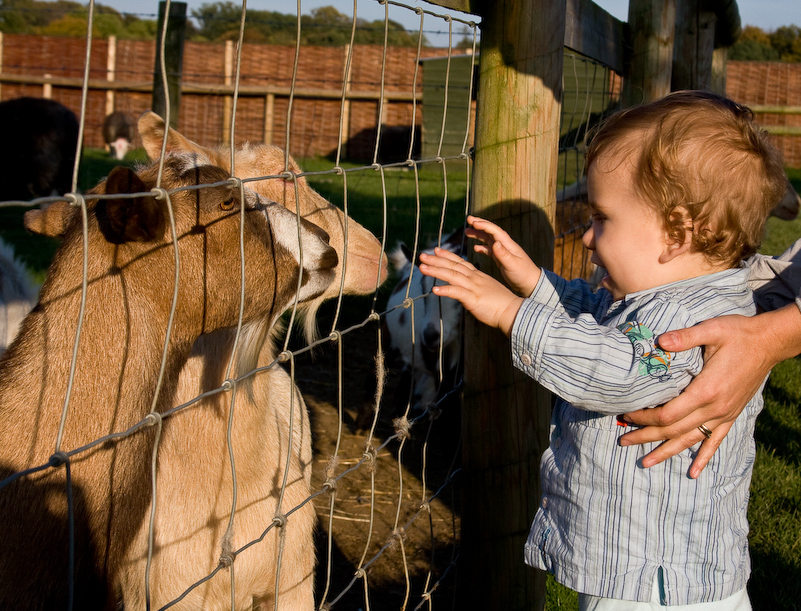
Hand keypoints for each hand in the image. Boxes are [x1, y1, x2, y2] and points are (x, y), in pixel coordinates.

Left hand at [419, 247, 522, 335]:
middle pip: (453, 266)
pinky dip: (446, 290)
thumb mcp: (486, 291)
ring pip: (452, 276)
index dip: (447, 256)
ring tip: (422, 268)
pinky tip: (434, 290)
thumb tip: (464, 291)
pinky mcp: (474, 299)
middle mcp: (474, 278)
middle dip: (436, 260)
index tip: (436, 250)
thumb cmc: (501, 304)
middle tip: (422, 256)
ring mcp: (474, 287)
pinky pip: (458, 293)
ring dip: (436, 271)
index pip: (460, 262)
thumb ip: (474, 288)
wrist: (513, 310)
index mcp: (478, 276)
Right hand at [465, 216, 540, 295]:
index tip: (473, 222)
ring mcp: (503, 251)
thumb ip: (503, 254)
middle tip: (469, 219)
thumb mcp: (512, 265)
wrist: (530, 283)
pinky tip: (475, 248)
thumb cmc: (523, 274)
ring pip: (488, 239)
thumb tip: (495, 243)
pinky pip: (489, 250)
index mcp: (508, 245)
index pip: (495, 231)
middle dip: (480, 224)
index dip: (484, 225)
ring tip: (467, 231)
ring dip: (478, 234)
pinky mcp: (501, 258)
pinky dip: (482, 247)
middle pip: (491, 231)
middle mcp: (505, 245)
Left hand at [619, 304, 800, 477]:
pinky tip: (694, 473)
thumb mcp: (711, 329)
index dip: (644, 419)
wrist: (769, 342)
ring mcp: (724, 413)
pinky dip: (703, 457)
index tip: (626, 416)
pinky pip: (715, 441)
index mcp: (706, 389)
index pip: (668, 414)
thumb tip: (659, 341)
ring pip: (690, 440)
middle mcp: (715, 407)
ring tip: (645, 462)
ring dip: (667, 451)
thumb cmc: (738, 333)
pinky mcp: (732, 414)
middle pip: (674, 431)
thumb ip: (685, 337)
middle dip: (646, 437)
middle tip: (623, 441)